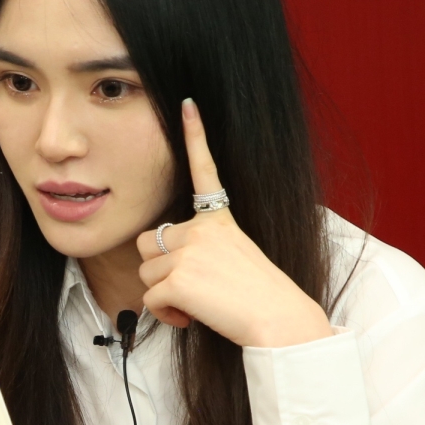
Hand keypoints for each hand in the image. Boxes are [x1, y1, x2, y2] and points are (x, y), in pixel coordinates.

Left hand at [134, 100, 335, 346]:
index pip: (205, 172)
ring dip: (164, 294)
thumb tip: (169, 271)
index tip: (188, 104)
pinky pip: (150, 298)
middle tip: (189, 287)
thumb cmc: (260, 297)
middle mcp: (201, 229)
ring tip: (197, 305)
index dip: (195, 136)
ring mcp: (188, 252)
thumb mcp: (235, 256)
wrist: (278, 320)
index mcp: (219, 219)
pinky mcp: (177, 278)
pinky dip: (166, 314)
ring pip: (146, 273)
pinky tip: (191, 318)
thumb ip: (202, 249)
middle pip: (148, 243)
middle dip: (158, 267)